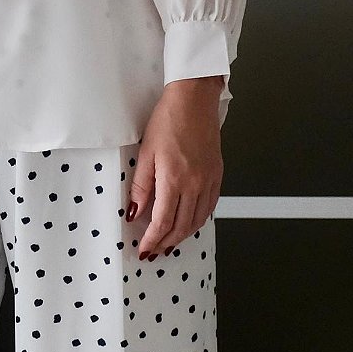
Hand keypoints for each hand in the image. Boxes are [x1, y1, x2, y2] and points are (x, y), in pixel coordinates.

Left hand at [126, 77, 225, 258]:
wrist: (194, 101)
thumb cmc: (169, 120)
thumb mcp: (146, 153)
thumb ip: (141, 186)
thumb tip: (135, 211)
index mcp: (174, 179)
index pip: (163, 222)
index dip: (152, 239)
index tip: (144, 248)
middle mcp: (195, 184)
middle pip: (182, 227)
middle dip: (166, 243)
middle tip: (155, 250)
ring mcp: (208, 180)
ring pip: (198, 220)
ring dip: (183, 236)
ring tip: (170, 242)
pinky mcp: (216, 175)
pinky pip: (209, 207)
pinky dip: (198, 220)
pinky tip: (190, 222)